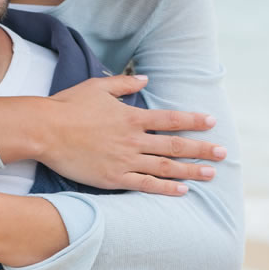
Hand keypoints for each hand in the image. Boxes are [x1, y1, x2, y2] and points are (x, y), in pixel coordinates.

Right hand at [38, 74, 225, 194]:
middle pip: (174, 145)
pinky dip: (165, 188)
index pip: (169, 119)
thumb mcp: (96, 87)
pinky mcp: (113, 177)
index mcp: (130, 117)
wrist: (45, 130)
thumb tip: (145, 79)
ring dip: (190, 171)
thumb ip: (124, 84)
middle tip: (223, 153)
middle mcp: (133, 139)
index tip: (211, 122)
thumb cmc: (68, 106)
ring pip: (165, 167)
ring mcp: (124, 160)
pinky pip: (145, 184)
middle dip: (201, 149)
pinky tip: (182, 191)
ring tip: (211, 174)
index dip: (192, 120)